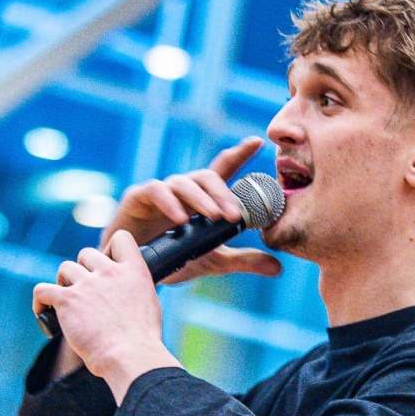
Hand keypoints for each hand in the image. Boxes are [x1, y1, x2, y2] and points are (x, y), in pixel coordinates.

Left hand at [31, 233, 179, 393]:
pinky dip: (40, 300)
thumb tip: (125, 295)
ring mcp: (87, 285)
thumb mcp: (149, 305)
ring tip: (66, 303)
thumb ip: (134, 291)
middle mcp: (109, 272)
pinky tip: (43, 311)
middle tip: (84, 292)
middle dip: (83, 270)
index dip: (110, 250)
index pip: (121, 239)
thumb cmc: (142, 341)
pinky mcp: (67, 300)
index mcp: (134, 271)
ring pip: (64, 268)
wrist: (129, 356)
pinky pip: (42, 290)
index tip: (106, 266)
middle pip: (86, 254)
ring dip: (63, 283)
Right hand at [91, 137, 283, 286]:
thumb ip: (244, 260)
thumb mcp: (213, 261)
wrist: (135, 273)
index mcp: (202, 199)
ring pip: (184, 183)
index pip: (222, 170)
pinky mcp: (138, 197)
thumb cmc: (173, 259)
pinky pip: (156, 190)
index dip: (239, 154)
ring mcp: (160, 192)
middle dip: (223, 193)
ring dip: (202, 199)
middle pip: (206, 177)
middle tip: (235, 214)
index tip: (256, 142)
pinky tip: (181, 220)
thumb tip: (278, 267)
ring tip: (214, 217)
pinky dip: (170, 203)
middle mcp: (183, 190)